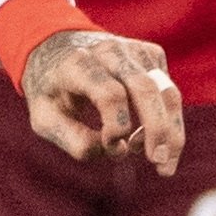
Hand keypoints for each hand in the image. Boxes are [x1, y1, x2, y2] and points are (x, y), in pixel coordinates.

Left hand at [22, 28, 184, 175]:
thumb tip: (116, 150)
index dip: (116, 125)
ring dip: (172, 131)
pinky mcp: (152, 55)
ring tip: (164, 165)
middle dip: (158, 129)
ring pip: (167, 90)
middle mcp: (109, 51)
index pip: (110, 94)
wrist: (56, 50)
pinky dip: (166, 120)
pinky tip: (145, 139)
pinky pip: (168, 91)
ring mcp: (134, 50)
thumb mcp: (43, 118)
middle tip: (160, 165)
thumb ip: (71, 138)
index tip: (110, 146)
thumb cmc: (50, 90)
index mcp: (77, 64)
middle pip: (146, 88)